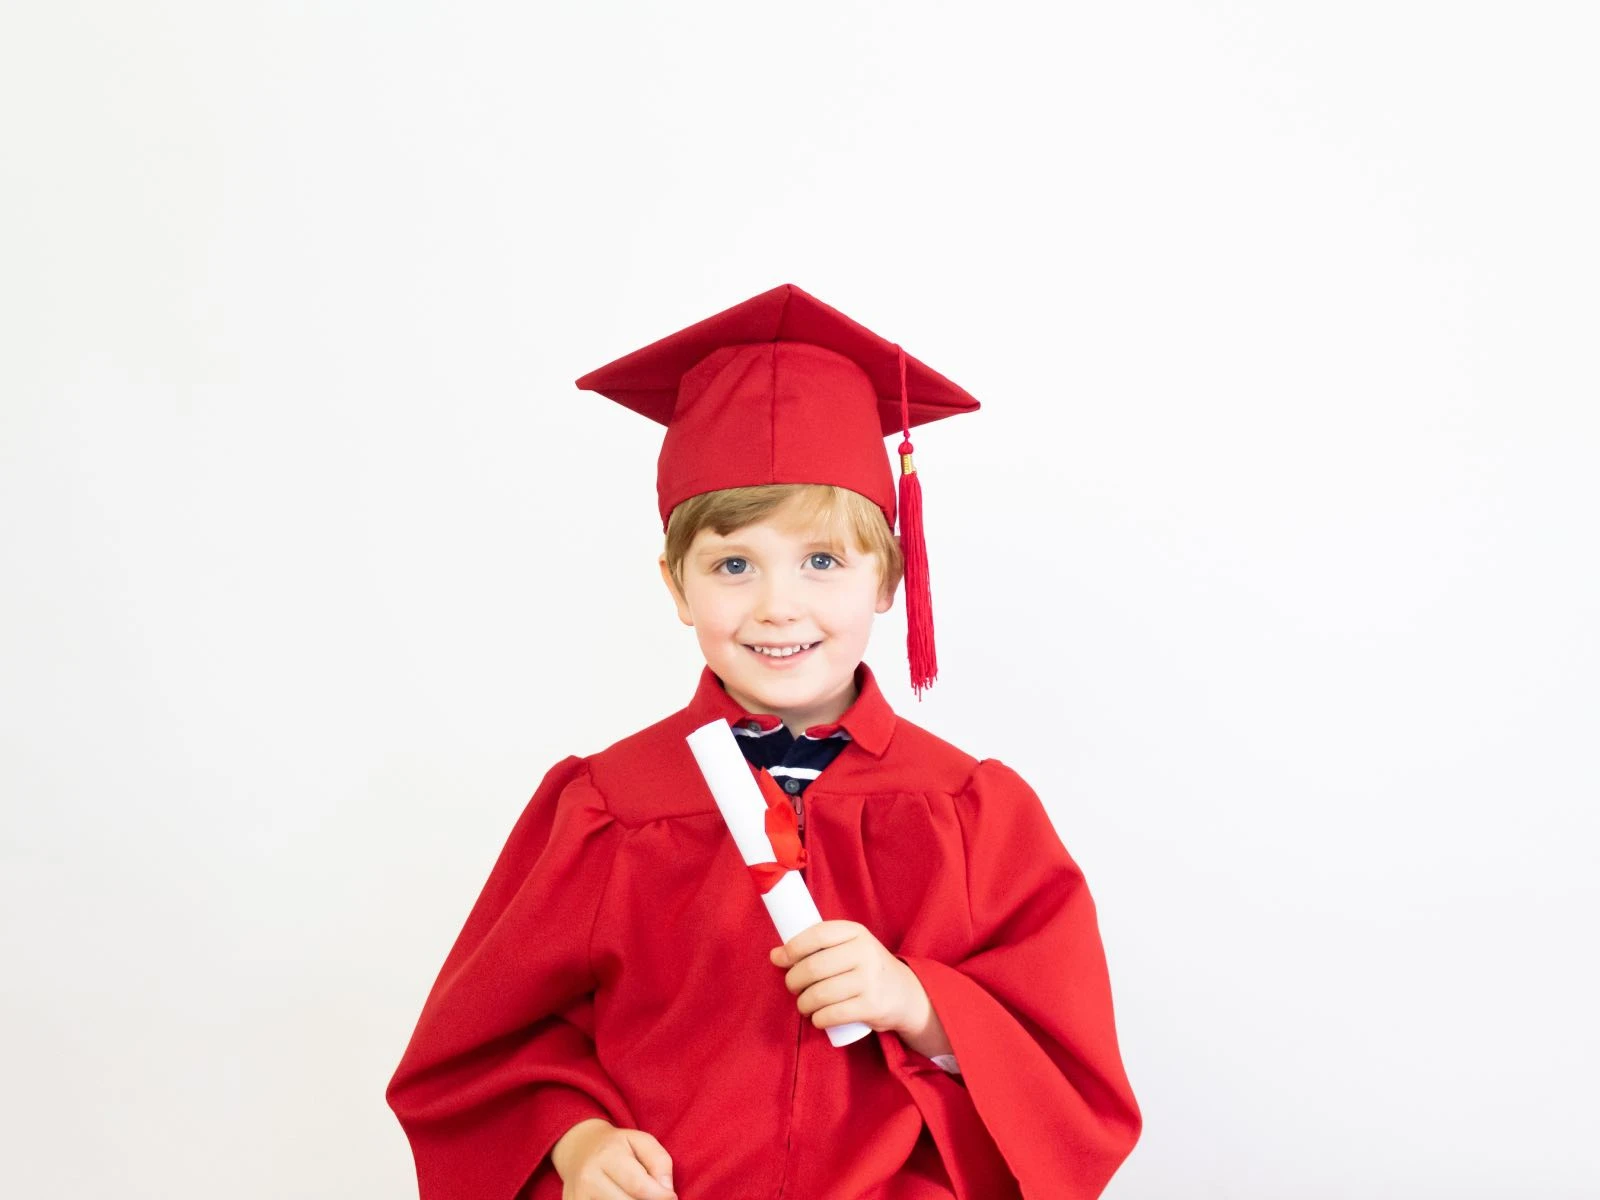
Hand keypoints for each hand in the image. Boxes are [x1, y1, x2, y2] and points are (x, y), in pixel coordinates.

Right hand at [551, 1118, 676, 1199]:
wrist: (579, 1148)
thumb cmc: (617, 1146)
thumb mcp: (641, 1140)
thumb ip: (659, 1162)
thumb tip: (667, 1191)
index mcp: (607, 1156)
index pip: (638, 1186)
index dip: (660, 1197)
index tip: (671, 1197)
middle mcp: (589, 1178)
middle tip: (655, 1198)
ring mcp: (578, 1197)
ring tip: (636, 1196)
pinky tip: (623, 1198)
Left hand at [768, 920, 926, 1035]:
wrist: (905, 994)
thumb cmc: (866, 968)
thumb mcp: (850, 947)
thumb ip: (818, 947)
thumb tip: (775, 955)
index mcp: (856, 933)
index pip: (817, 934)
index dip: (793, 947)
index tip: (780, 958)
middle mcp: (865, 953)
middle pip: (814, 967)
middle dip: (794, 981)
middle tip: (793, 987)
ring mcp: (869, 980)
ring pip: (820, 994)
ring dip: (803, 1004)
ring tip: (804, 1005)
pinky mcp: (872, 1006)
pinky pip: (833, 1014)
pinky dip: (818, 1019)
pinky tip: (817, 1018)